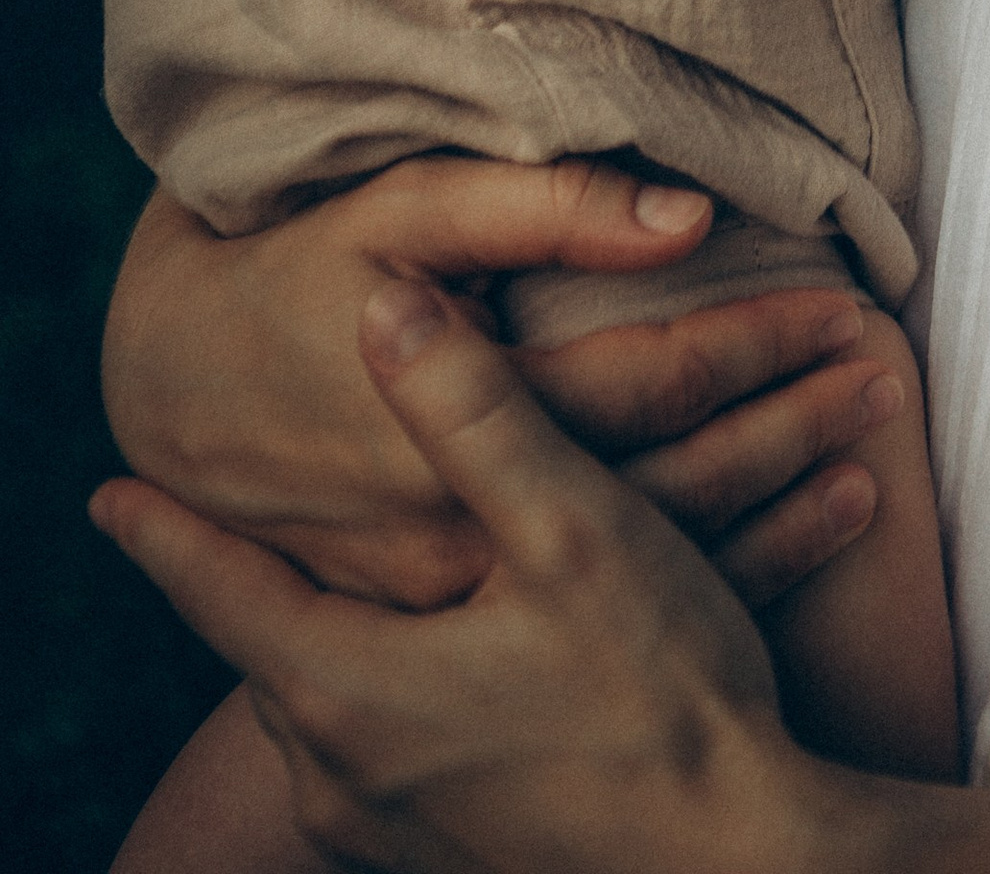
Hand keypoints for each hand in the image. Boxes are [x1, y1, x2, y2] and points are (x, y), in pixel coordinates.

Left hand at [93, 279, 865, 873]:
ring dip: (334, 635)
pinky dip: (387, 693)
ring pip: (328, 705)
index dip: (168, 533)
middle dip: (257, 579)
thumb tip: (381, 305)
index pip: (220, 592)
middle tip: (222, 522)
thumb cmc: (663, 695)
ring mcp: (391, 831)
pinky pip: (379, 756)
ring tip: (327, 584)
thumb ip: (471, 414)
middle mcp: (345, 777)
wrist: (744, 862)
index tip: (111, 493)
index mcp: (350, 692)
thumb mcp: (571, 528)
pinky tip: (430, 664)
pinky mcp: (449, 856)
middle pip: (273, 649)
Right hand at [105, 166, 898, 613]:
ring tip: (867, 455)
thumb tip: (684, 215)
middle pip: (671, 483)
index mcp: (468, 420)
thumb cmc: (296, 277)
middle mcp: (471, 526)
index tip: (846, 310)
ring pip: (649, 559)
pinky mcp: (455, 615)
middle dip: (789, 423)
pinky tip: (795, 535)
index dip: (756, 342)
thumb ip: (541, 210)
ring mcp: (463, 591)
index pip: (652, 384)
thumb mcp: (405, 213)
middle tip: (886, 377)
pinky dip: (718, 566)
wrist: (174, 393)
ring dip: (772, 504)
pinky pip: (605, 607)